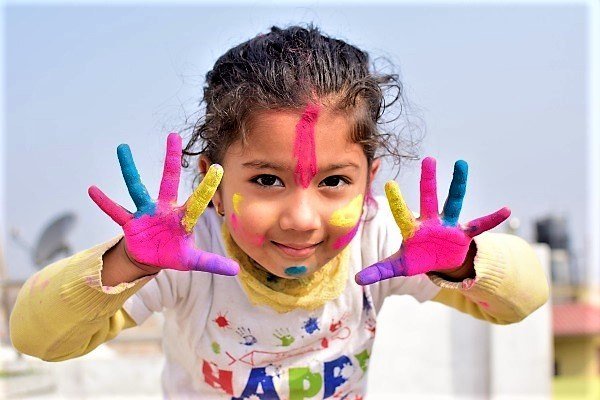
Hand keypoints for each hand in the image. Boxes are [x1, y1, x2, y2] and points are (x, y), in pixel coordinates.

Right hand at [88, 133, 238, 275]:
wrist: (150, 257)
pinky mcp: (130, 222)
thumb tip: (236, 270)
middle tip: (173, 135)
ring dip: (129, 169)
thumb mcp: (192, 261)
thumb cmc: (173, 253)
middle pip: (169, 180)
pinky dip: (104, 202)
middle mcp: (164, 209)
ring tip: (122, 147)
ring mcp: (146, 213)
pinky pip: (115, 211)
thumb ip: (212, 262)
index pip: (198, 201)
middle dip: (172, 159)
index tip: (219, 168)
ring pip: (136, 188)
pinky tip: (92, 189)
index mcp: (182, 218)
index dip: (207, 187)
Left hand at [355, 157, 509, 284]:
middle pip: (428, 198)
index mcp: (412, 229)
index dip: (397, 201)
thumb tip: (355, 280)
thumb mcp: (399, 266)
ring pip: (454, 202)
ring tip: (462, 164)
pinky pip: (480, 225)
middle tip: (428, 158)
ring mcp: (448, 225)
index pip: (402, 214)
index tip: (389, 183)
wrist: (440, 262)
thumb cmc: (417, 258)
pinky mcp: (464, 234)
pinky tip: (506, 210)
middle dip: (428, 180)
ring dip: (458, 185)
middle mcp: (430, 222)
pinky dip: (492, 219)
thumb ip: (379, 270)